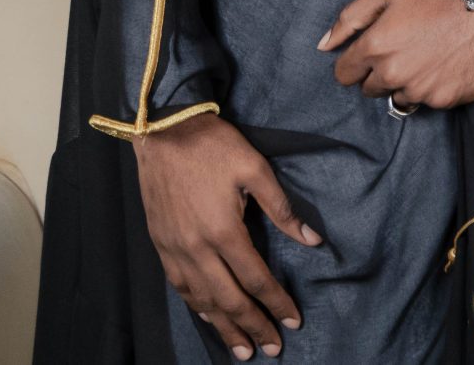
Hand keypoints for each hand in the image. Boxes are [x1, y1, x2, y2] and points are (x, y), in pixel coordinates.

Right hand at [131, 113, 319, 360]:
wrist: (163, 131)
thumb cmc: (214, 146)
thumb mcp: (256, 169)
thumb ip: (283, 209)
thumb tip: (313, 240)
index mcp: (224, 231)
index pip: (256, 279)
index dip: (277, 303)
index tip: (294, 322)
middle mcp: (196, 248)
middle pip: (229, 299)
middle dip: (253, 326)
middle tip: (271, 348)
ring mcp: (174, 249)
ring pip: (201, 299)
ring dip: (223, 326)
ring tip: (241, 349)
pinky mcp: (160, 244)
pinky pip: (179, 286)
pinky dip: (196, 306)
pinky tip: (207, 316)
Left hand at [317, 0, 473, 109]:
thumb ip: (352, 18)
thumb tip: (324, 45)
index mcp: (375, 47)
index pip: (344, 74)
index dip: (356, 62)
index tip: (374, 52)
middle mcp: (393, 74)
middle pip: (370, 89)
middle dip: (380, 73)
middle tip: (406, 50)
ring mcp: (419, 90)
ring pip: (399, 96)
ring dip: (407, 82)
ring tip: (429, 57)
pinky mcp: (444, 100)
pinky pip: (428, 101)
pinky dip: (434, 87)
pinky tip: (447, 65)